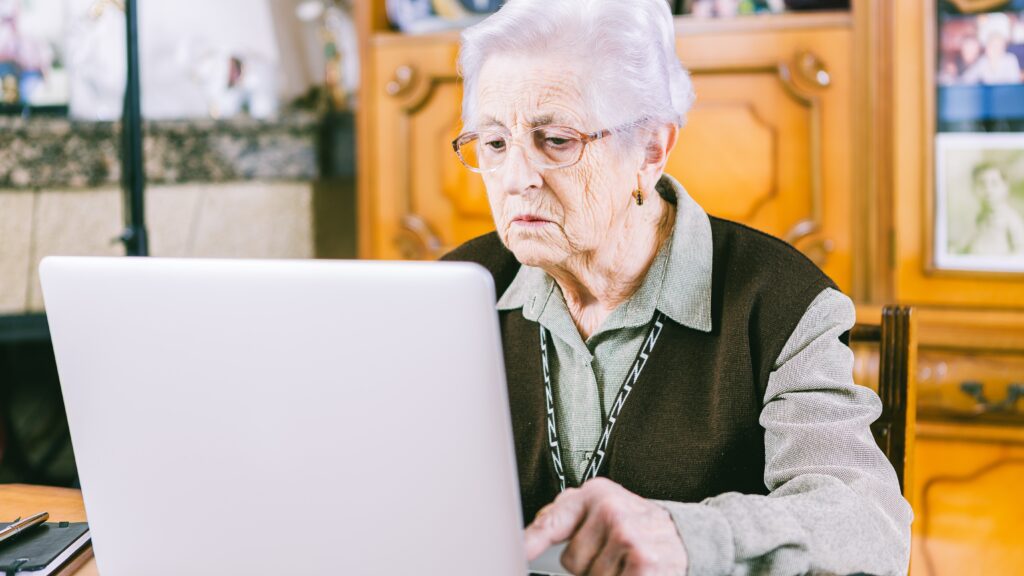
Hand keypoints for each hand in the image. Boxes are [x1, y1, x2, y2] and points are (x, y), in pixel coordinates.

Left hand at [524, 477, 688, 575]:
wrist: (687, 535)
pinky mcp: (643, 563)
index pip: (553, 521)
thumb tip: (528, 536)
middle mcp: (610, 510)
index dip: (530, 541)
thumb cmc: (637, 523)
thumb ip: (563, 516)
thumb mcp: (602, 506)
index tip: (517, 551)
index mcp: (595, 494)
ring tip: (625, 562)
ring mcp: (627, 536)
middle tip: (612, 553)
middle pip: (570, 562)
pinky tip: (634, 571)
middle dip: (588, 565)